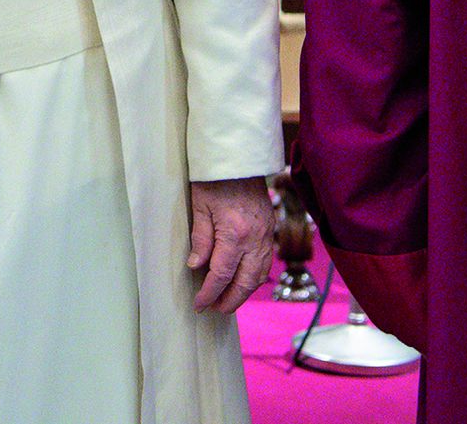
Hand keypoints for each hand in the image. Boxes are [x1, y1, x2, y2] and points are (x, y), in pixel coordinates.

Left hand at [187, 176, 273, 312]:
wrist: (240, 156)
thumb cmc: (216, 178)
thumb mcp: (200, 207)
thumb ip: (200, 239)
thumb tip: (196, 266)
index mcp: (234, 233)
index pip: (221, 275)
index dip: (210, 294)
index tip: (200, 304)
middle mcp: (254, 238)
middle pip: (245, 282)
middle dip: (230, 301)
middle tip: (215, 309)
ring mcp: (266, 233)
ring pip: (260, 275)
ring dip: (245, 291)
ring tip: (228, 299)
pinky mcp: (270, 228)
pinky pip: (266, 261)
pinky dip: (256, 276)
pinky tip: (243, 279)